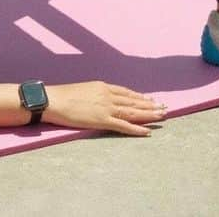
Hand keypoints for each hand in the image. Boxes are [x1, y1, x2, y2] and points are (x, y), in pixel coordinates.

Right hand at [45, 82, 166, 136]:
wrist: (54, 99)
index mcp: (102, 86)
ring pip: (133, 112)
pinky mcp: (102, 120)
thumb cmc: (63, 95)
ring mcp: (106, 108)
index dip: (140, 97)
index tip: (151, 99)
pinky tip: (148, 131)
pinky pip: (124, 125)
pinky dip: (137, 129)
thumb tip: (99, 99)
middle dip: (150, 105)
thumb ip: (94, 93)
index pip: (126, 92)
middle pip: (133, 101)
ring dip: (149, 114)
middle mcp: (108, 95)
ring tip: (162, 116)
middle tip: (165, 107)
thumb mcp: (83, 89)